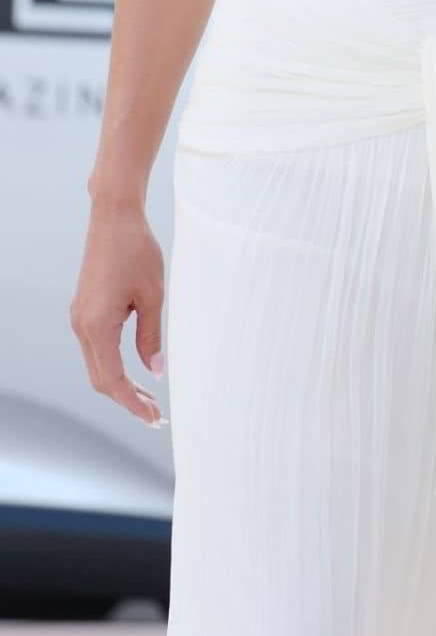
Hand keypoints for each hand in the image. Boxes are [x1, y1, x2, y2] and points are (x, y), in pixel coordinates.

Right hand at [70, 199, 167, 427]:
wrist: (114, 217)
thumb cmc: (138, 251)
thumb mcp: (153, 296)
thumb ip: (151, 337)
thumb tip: (156, 372)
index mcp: (97, 326)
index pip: (112, 380)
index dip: (132, 403)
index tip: (153, 418)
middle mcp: (81, 326)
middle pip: (100, 379)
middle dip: (127, 400)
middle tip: (156, 415)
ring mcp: (79, 318)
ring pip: (96, 365)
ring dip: (120, 384)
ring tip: (150, 398)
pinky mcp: (84, 310)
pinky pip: (96, 348)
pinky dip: (114, 365)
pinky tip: (135, 370)